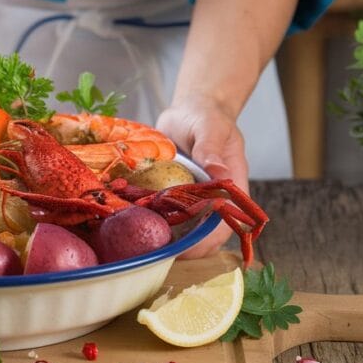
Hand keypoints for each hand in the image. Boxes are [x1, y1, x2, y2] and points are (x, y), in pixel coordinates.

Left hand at [155, 93, 248, 259]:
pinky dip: (151, 220)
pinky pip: (164, 214)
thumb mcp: (211, 128)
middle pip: (202, 236)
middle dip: (182, 248)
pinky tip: (132, 223)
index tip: (185, 249)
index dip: (206, 242)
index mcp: (230, 188)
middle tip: (153, 252)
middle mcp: (212, 199)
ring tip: (141, 244)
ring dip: (165, 238)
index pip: (223, 225)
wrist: (190, 110)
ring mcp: (192, 199)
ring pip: (182, 230)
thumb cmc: (206, 117)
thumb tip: (219, 172)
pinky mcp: (173, 195)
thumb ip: (212, 148)